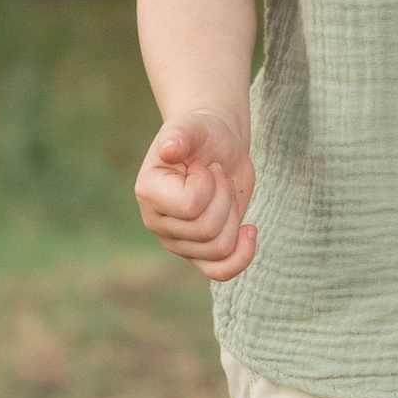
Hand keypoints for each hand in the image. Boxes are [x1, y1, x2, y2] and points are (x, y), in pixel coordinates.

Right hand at [134, 110, 255, 281]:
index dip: (210, 184)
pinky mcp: (200, 252)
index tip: (204, 165)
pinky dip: (242, 256)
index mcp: (148, 192)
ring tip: (223, 192)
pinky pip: (220, 271)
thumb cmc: (203, 134)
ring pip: (219, 248)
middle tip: (217, 176)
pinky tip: (249, 230)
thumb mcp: (194, 126)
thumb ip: (181, 134)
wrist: (218, 147)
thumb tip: (169, 148)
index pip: (192, 206)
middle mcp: (157, 222)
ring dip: (232, 215)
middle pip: (208, 230)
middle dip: (224, 197)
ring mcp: (178, 242)